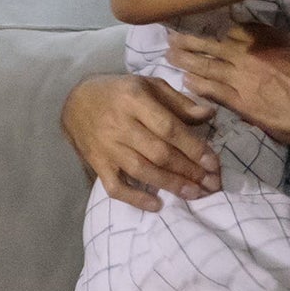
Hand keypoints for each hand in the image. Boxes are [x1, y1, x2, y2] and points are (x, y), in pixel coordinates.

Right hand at [62, 72, 222, 210]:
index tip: (213, 162)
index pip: (168, 128)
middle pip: (158, 153)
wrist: (76, 102)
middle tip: (211, 183)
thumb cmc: (120, 92)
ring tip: (194, 194)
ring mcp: (106, 147)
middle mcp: (119, 124)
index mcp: (135, 99)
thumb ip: (179, 101)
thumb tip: (209, 114)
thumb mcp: (150, 85)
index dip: (193, 147)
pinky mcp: (97, 164)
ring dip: (170, 185)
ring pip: (142, 171)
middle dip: (188, 170)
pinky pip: (115, 187)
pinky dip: (135, 199)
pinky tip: (156, 205)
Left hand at [168, 21, 289, 148]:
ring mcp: (244, 78)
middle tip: (171, 35)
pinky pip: (212, 91)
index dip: (217, 24)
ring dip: (186, 60)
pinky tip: (185, 82)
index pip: (238, 26)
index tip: (203, 20)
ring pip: (208, 65)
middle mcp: (253, 54)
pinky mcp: (242, 103)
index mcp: (273, 38)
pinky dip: (197, 86)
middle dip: (191, 39)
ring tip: (169, 56)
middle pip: (214, 43)